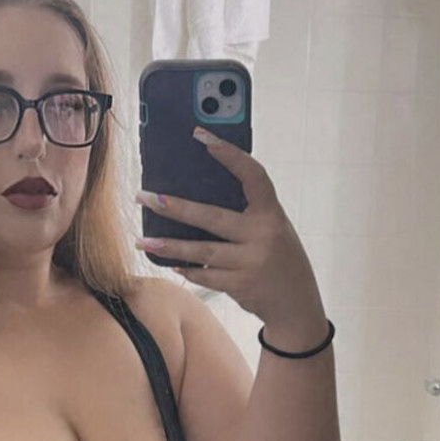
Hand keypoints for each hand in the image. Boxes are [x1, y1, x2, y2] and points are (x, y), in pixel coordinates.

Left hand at [135, 129, 328, 348]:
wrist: (296, 303)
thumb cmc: (280, 258)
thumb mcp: (274, 228)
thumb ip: (247, 213)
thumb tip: (200, 194)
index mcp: (272, 214)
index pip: (252, 175)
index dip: (229, 154)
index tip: (201, 136)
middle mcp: (262, 236)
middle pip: (212, 218)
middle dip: (175, 208)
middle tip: (145, 197)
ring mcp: (250, 263)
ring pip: (202, 251)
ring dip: (169, 246)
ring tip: (143, 240)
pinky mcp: (240, 286)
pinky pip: (206, 275)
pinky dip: (188, 269)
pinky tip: (171, 263)